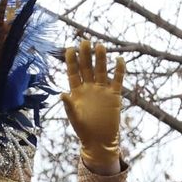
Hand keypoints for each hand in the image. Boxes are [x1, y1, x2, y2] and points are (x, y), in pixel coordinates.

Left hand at [60, 38, 125, 172]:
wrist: (100, 140)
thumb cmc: (84, 131)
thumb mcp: (75, 119)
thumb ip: (69, 106)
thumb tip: (62, 94)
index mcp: (77, 91)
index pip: (73, 72)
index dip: (71, 61)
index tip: (69, 49)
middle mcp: (89, 87)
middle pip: (87, 67)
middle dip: (86, 55)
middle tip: (85, 41)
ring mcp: (102, 90)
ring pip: (101, 70)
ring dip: (101, 59)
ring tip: (100, 46)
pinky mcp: (114, 95)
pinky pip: (117, 80)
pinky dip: (119, 70)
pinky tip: (119, 59)